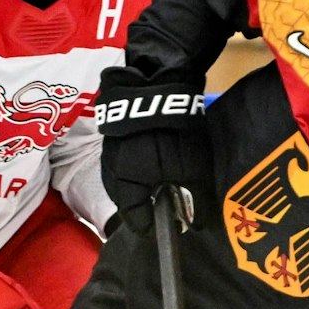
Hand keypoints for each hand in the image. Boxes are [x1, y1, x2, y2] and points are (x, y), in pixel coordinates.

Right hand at [95, 72, 210, 231]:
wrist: (157, 81)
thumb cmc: (174, 132)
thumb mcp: (193, 169)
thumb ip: (198, 202)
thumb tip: (200, 227)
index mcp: (125, 185)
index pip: (135, 220)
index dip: (155, 225)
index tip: (172, 225)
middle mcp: (110, 172)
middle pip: (127, 201)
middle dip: (146, 205)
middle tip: (169, 202)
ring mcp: (108, 151)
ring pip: (124, 180)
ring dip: (141, 184)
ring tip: (164, 179)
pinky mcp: (114, 133)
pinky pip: (124, 160)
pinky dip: (138, 165)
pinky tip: (155, 157)